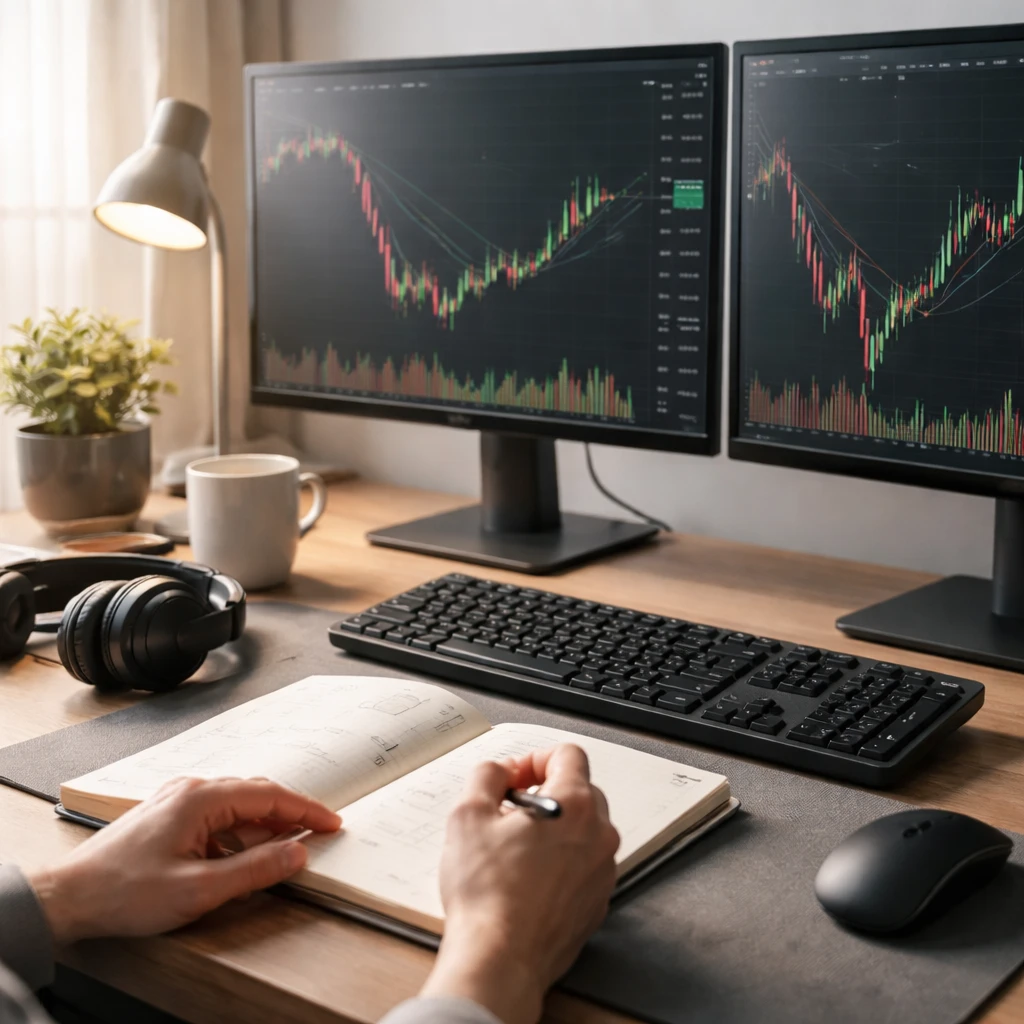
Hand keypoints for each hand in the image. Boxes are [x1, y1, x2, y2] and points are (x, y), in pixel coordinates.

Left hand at [27, 777, 340, 944]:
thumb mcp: (198, 890)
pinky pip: (217, 818)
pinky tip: (243, 857)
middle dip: (290, 815)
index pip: (270, 795)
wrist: (69, 898)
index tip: (331, 824)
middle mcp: (191, 791)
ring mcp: (177, 802)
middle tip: (318, 834)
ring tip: (285, 851)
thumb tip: (297, 854)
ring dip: (263, 827)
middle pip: (256, 795)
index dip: (306, 810)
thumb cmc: (123, 892)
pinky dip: (240, 834)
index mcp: (202, 798)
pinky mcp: (169, 819)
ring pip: (237, 807)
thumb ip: (254, 870)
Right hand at [423, 745, 619, 1023]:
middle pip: (579, 791)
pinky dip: (560, 863)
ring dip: (553, 830)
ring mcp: (602, 872)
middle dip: (544, 793)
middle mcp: (599, 835)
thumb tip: (501, 772)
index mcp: (574, 805)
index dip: (535, 758)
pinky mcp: (596, 903)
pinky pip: (582, 866)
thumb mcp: (468, 814)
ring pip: (582, 831)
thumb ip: (487, 775)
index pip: (568, 754)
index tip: (514, 777)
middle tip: (509, 812)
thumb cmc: (487, 894)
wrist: (500, 959)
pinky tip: (525, 880)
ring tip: (514, 849)